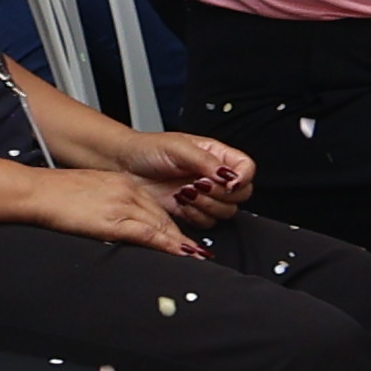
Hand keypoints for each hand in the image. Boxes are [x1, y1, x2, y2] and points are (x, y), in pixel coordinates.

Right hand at [35, 161, 196, 253]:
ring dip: (180, 243)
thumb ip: (110, 207)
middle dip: (181, 237)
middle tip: (198, 254)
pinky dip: (167, 244)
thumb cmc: (57, 195)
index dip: (172, 226)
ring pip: (161, 225)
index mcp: (123, 184)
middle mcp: (128, 191)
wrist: (38, 191)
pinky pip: (148, 233)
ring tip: (196, 258)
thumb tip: (119, 226)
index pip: (155, 208)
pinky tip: (179, 253)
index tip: (185, 240)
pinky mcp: (113, 219)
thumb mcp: (92, 195)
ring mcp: (122, 205)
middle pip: (163, 217)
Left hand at [115, 126, 258, 224]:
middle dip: (220, 193)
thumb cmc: (148, 150)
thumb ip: (206, 161)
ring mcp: (204, 196)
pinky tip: (180, 203)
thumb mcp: (179, 147)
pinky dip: (195, 216)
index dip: (242, 178)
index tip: (228, 182)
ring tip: (185, 192)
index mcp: (217, 156)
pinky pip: (207, 223)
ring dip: (206, 205)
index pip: (246, 168)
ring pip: (226, 212)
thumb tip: (228, 174)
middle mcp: (214, 177)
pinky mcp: (191, 211)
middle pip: (241, 194)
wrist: (124, 166)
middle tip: (199, 184)